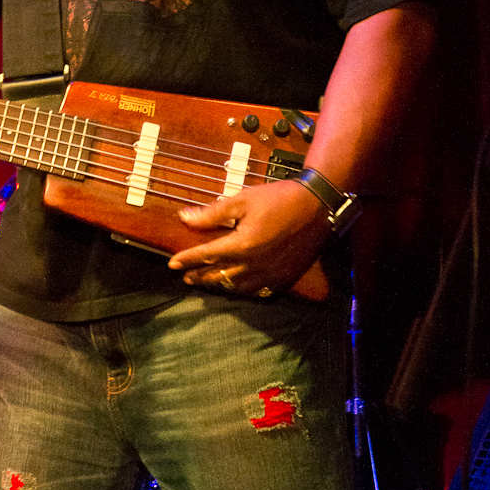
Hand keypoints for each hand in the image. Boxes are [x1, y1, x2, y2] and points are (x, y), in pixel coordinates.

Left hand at [167, 178, 330, 295]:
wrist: (317, 206)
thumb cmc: (278, 198)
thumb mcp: (243, 200)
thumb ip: (212, 213)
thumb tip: (185, 218)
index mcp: (242, 245)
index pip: (207, 256)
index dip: (188, 259)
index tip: (172, 263)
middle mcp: (254, 265)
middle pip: (219, 277)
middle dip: (200, 276)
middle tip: (186, 276)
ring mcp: (270, 274)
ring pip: (237, 288)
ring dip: (219, 285)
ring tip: (207, 281)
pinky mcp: (283, 278)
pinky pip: (257, 291)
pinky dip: (241, 289)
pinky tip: (236, 285)